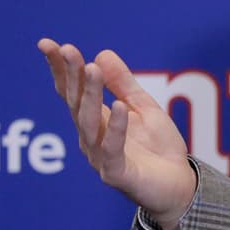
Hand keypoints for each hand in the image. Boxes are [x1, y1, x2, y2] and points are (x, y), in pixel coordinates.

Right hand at [37, 39, 197, 229]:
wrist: (180, 186)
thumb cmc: (159, 149)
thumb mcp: (144, 109)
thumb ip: (125, 85)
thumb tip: (102, 53)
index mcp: (96, 121)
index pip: (72, 91)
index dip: (60, 69)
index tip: (49, 44)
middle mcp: (92, 138)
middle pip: (77, 103)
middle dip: (71, 76)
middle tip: (68, 50)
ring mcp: (101, 157)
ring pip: (90, 123)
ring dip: (90, 95)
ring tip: (91, 69)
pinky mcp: (117, 174)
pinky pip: (113, 149)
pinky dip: (116, 127)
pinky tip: (118, 106)